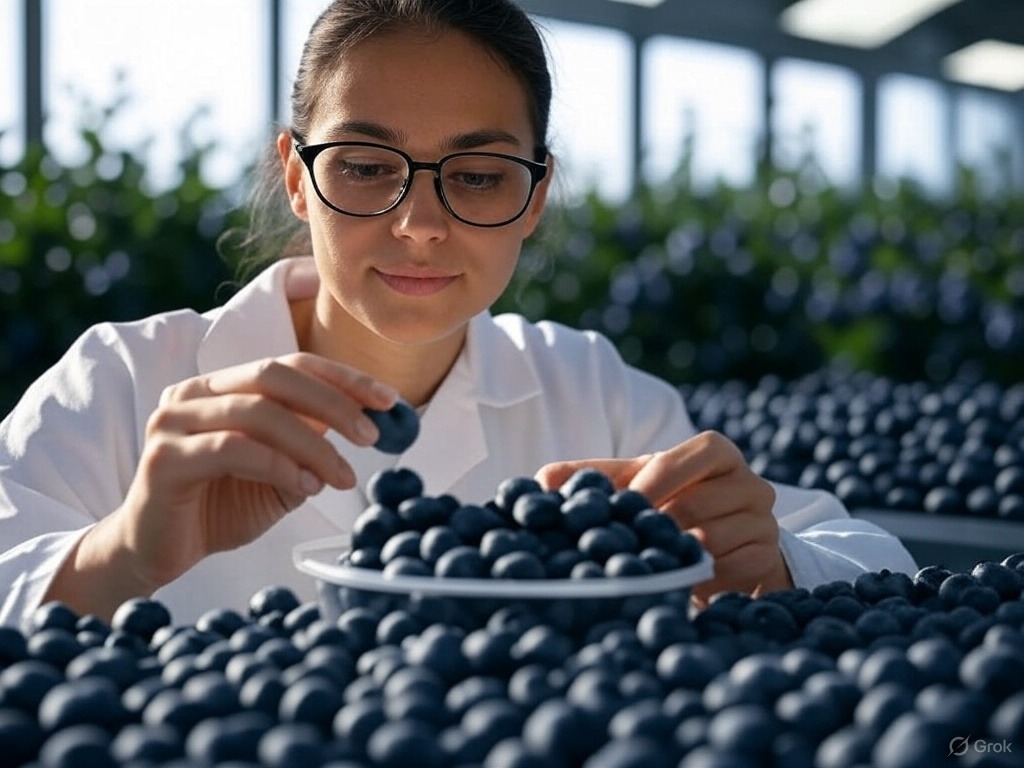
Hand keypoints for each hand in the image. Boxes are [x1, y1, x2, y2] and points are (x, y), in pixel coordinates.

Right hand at [110, 353, 396, 590]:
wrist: (156, 552)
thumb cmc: (219, 507)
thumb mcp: (280, 472)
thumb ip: (311, 444)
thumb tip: (366, 421)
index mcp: (223, 386)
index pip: (292, 364)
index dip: (343, 377)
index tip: (389, 400)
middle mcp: (195, 392)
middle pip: (275, 375)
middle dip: (333, 402)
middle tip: (371, 436)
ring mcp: (174, 421)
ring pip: (258, 412)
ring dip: (313, 445)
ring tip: (343, 477)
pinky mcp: (165, 457)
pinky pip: (234, 449)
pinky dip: (280, 465)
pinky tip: (307, 488)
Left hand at [536, 431, 792, 604]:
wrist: (723, 547)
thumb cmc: (669, 504)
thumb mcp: (635, 485)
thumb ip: (593, 478)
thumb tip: (542, 481)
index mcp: (716, 452)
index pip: (695, 453)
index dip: (660, 479)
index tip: (627, 504)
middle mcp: (749, 482)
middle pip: (699, 502)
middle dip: (659, 526)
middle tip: (629, 545)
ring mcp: (764, 521)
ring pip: (714, 539)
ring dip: (676, 557)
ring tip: (651, 566)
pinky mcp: (768, 558)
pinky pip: (731, 569)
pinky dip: (700, 579)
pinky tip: (680, 584)